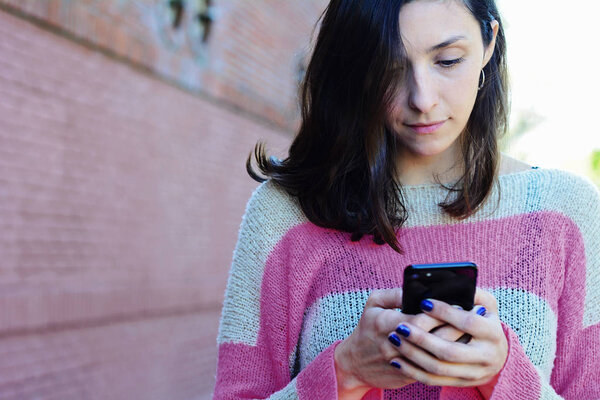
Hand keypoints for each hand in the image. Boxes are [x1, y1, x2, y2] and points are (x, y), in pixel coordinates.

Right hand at [334, 289, 467, 397]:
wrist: (354, 364)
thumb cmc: (367, 328)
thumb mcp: (374, 304)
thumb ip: (395, 293)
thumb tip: (419, 288)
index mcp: (386, 323)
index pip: (422, 318)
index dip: (443, 312)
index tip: (461, 302)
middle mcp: (395, 344)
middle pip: (434, 338)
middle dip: (457, 326)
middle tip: (476, 316)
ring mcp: (403, 362)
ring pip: (438, 356)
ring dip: (458, 344)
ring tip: (474, 331)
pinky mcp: (408, 376)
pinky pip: (434, 368)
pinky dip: (450, 359)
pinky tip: (462, 348)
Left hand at [386, 289, 507, 390]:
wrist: (495, 353)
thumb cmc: (484, 319)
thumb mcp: (486, 303)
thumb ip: (473, 291)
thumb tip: (454, 282)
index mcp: (493, 333)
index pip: (468, 323)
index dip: (445, 313)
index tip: (423, 303)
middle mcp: (487, 356)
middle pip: (449, 351)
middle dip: (422, 339)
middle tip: (400, 327)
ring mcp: (475, 373)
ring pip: (438, 368)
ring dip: (413, 354)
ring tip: (395, 339)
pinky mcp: (462, 383)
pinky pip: (434, 381)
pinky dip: (413, 371)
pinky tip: (396, 360)